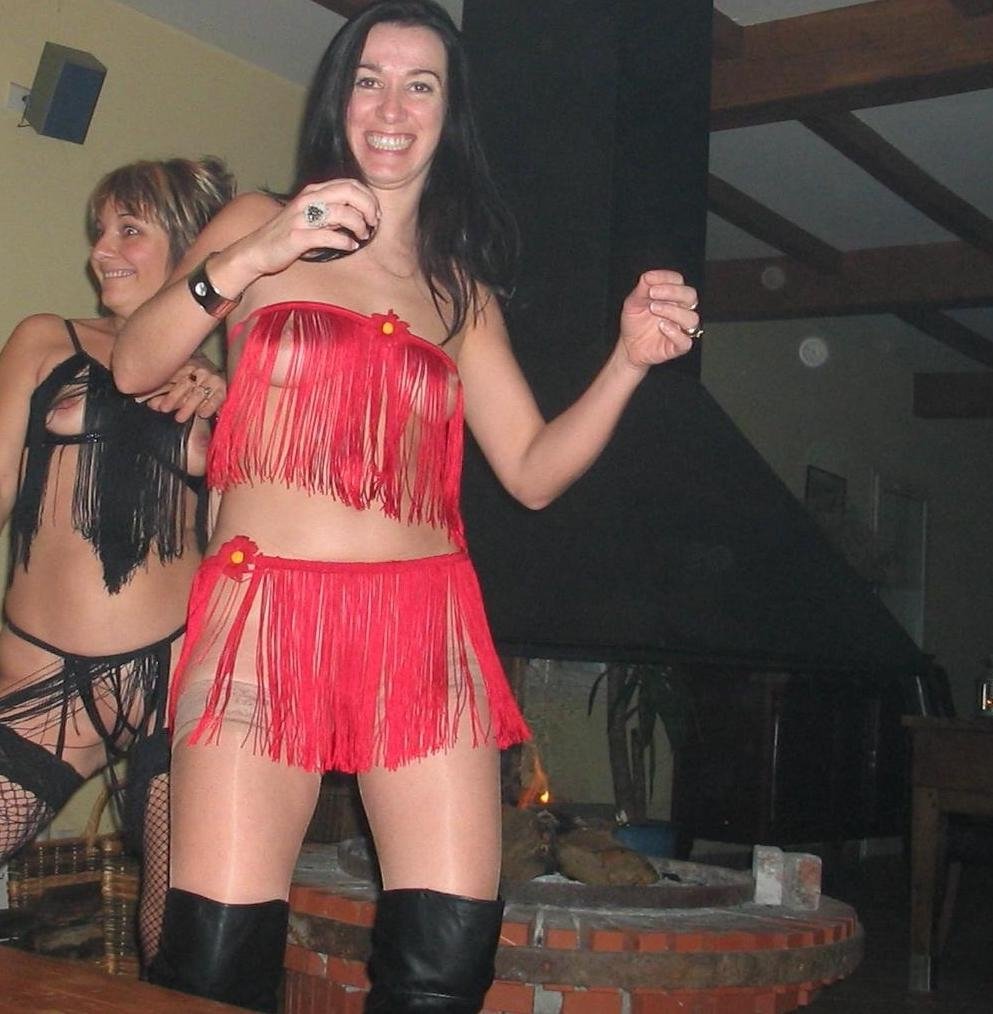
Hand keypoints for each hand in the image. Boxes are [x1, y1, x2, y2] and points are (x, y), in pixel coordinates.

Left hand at [137, 356, 225, 421]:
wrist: (220, 389)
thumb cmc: (193, 390)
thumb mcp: (177, 390)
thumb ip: (163, 395)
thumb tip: (150, 403)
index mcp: (185, 366)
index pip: (171, 377)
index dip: (161, 390)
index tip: (152, 403)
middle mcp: (199, 370)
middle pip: (184, 384)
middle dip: (173, 397)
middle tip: (164, 409)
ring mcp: (212, 379)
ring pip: (198, 393)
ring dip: (188, 406)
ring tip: (180, 418)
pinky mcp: (222, 390)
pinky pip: (216, 398)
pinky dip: (209, 406)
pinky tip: (202, 413)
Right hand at [244, 179, 380, 276]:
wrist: (257, 249)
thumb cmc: (288, 235)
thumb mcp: (312, 217)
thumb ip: (333, 213)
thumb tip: (360, 216)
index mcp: (314, 192)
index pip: (350, 184)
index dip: (368, 198)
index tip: (375, 214)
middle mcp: (309, 200)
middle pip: (350, 193)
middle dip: (369, 208)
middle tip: (373, 224)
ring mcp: (303, 217)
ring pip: (343, 213)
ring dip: (359, 226)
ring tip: (363, 236)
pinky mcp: (299, 236)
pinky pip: (329, 236)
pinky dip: (345, 242)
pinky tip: (351, 246)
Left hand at [618, 270, 699, 369]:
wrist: (629, 346)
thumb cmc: (635, 322)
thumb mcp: (633, 302)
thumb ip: (642, 289)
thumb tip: (649, 276)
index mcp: (672, 297)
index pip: (678, 281)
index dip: (666, 278)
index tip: (648, 280)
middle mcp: (680, 310)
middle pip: (690, 296)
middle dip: (672, 292)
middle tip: (652, 293)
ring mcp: (682, 328)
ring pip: (691, 318)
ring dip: (672, 311)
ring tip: (653, 309)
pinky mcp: (678, 346)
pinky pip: (686, 341)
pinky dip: (675, 333)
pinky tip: (662, 326)